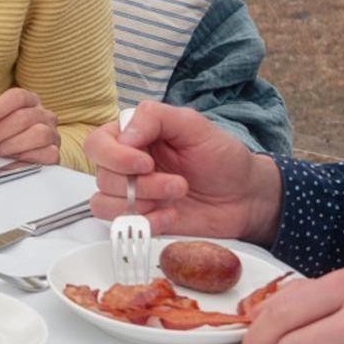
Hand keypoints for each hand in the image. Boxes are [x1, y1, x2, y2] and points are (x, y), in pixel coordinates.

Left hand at [0, 88, 59, 164]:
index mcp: (27, 100)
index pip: (16, 97)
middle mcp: (43, 114)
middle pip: (24, 117)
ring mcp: (52, 134)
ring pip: (39, 134)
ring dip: (13, 144)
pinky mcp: (55, 154)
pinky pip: (49, 153)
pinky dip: (30, 157)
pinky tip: (15, 159)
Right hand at [83, 101, 281, 242]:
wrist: (245, 198)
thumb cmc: (222, 159)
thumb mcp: (195, 125)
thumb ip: (156, 118)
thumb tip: (124, 135)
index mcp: (133, 137)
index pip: (97, 144)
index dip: (115, 156)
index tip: (145, 162)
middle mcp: (126, 165)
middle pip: (101, 176)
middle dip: (140, 184)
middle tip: (176, 183)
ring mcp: (132, 194)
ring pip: (104, 202)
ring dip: (143, 203)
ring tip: (177, 196)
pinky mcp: (140, 219)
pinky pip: (121, 225)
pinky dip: (147, 222)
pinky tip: (172, 215)